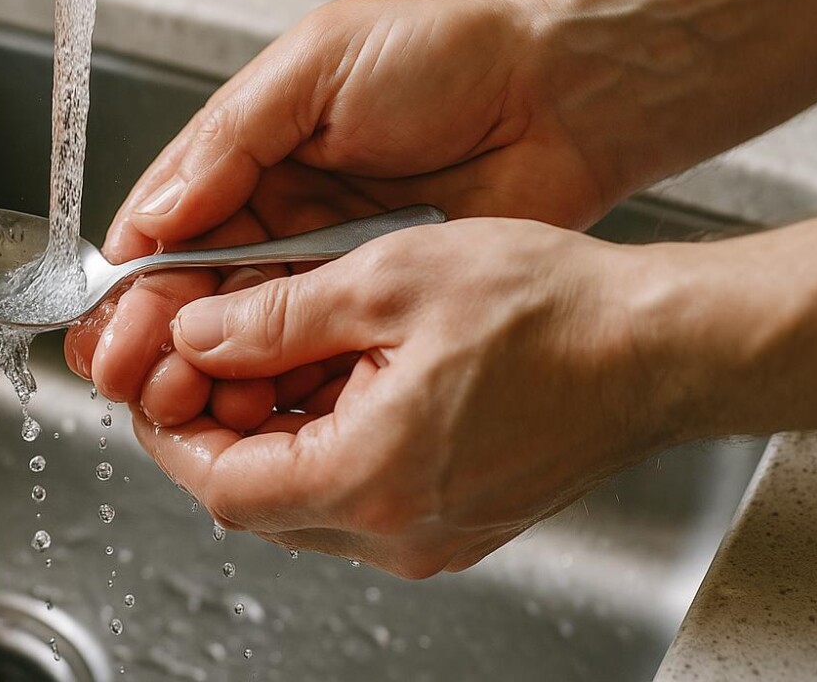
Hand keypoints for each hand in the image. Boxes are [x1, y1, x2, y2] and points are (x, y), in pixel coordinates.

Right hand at [66, 0, 615, 421]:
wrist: (561, 96)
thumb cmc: (444, 56)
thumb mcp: (318, 68)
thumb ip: (231, 137)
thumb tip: (154, 212)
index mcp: (249, 153)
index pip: (165, 224)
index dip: (129, 278)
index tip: (102, 326)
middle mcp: (278, 215)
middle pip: (195, 289)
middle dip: (156, 337)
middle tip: (130, 383)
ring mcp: (327, 264)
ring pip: (247, 329)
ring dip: (208, 368)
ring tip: (179, 404)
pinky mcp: (378, 303)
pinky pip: (314, 349)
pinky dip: (278, 381)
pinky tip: (251, 406)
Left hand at [128, 217, 679, 577]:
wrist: (660, 347)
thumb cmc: (553, 311)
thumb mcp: (387, 280)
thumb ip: (275, 316)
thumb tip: (198, 334)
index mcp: (371, 480)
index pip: (222, 485)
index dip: (170, 430)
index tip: (157, 378)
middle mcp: (398, 532)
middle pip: (256, 498)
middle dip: (216, 425)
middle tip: (208, 353)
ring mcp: (432, 536)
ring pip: (304, 495)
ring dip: (270, 429)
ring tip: (276, 349)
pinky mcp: (458, 520)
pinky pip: (358, 493)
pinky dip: (325, 437)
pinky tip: (338, 372)